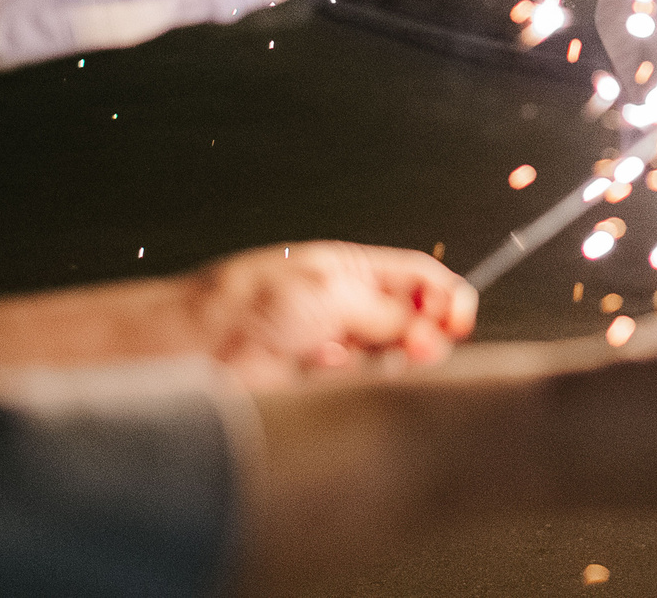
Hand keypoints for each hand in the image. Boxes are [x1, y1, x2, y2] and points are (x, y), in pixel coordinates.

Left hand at [182, 242, 476, 387]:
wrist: (198, 346)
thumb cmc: (248, 302)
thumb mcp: (331, 291)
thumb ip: (388, 312)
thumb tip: (431, 330)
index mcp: (353, 270)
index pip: (419, 279)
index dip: (444, 297)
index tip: (458, 319)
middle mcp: (350, 307)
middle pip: (413, 321)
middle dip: (424, 333)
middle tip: (424, 346)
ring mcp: (338, 348)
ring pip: (392, 359)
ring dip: (393, 361)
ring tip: (375, 358)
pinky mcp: (323, 385)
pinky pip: (363, 387)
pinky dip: (362, 384)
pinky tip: (336, 373)